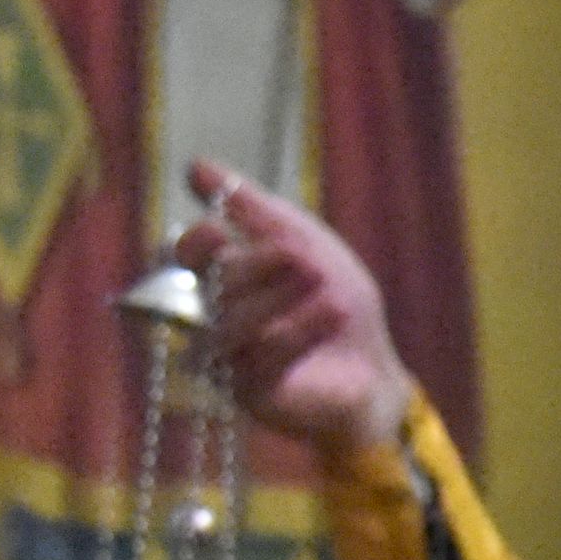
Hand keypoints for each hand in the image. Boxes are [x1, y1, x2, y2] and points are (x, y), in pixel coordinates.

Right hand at [175, 161, 414, 456]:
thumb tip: (195, 165)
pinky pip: (261, 358)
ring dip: (282, 298)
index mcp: (220, 277)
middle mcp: (214, 317)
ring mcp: (228, 359)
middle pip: (216, 283)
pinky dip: (300, 331)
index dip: (198, 241)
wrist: (373, 364)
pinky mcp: (250, 394)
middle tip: (302, 258)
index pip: (186, 255)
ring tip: (324, 285)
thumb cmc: (335, 300)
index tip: (221, 228)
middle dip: (259, 265)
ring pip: (233, 322)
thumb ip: (252, 206)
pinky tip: (334, 312)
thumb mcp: (302, 239)